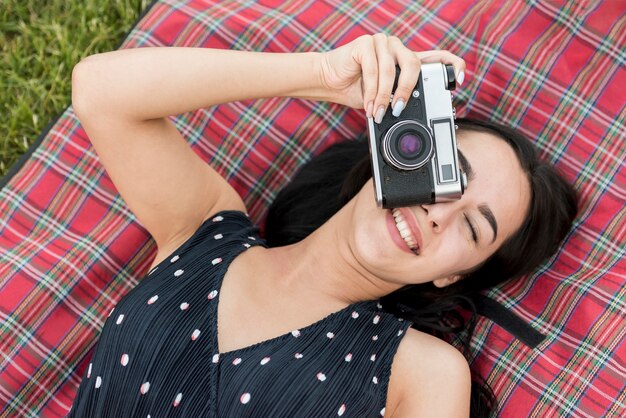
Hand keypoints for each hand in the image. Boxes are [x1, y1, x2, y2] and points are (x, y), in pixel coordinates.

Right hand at [319, 34, 465, 121]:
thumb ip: (398, 99)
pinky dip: (371, 91)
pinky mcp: (366, 43)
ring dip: (383, 96)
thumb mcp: (383, 98)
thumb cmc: (356, 89)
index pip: (437, 57)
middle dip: (406, 91)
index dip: (452, 65)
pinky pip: (375, 70)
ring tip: (377, 111)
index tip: (460, 80)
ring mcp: (382, 42)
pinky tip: (368, 104)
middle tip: (398, 109)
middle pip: (414, 65)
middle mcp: (397, 48)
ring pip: (392, 70)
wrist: (328, 81)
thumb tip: (408, 113)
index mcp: (406, 59)